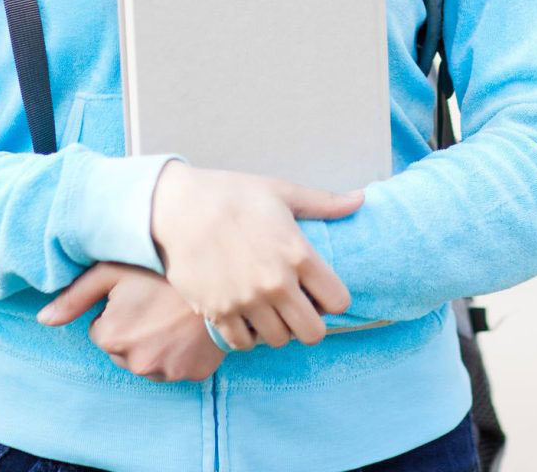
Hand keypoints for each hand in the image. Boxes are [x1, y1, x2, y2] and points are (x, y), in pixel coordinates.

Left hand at [37, 262, 225, 382]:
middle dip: (132, 330)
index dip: (116, 311)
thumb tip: (42, 320)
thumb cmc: (160, 267)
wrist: (217, 274)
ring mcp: (165, 372)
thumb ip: (74, 296)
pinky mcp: (191, 376)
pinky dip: (177, 353)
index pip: (100, 330)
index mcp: (110, 337)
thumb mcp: (112, 271)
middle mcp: (135, 362)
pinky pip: (174, 367)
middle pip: (121, 349)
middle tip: (154, 303)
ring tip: (171, 313)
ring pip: (147, 361)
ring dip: (153, 343)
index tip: (135, 294)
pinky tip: (186, 329)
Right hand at [149, 161, 362, 350]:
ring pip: (280, 341)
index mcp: (297, 253)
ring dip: (278, 329)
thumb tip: (360, 199)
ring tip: (269, 308)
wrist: (176, 207)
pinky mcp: (218, 312)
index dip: (333, 298)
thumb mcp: (280, 192)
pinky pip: (244, 344)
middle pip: (314, 333)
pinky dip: (247, 335)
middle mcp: (275, 283)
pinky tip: (245, 314)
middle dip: (310, 322)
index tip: (319, 290)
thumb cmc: (231, 195)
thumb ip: (322, 202)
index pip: (339, 301)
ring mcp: (246, 301)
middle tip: (297, 307)